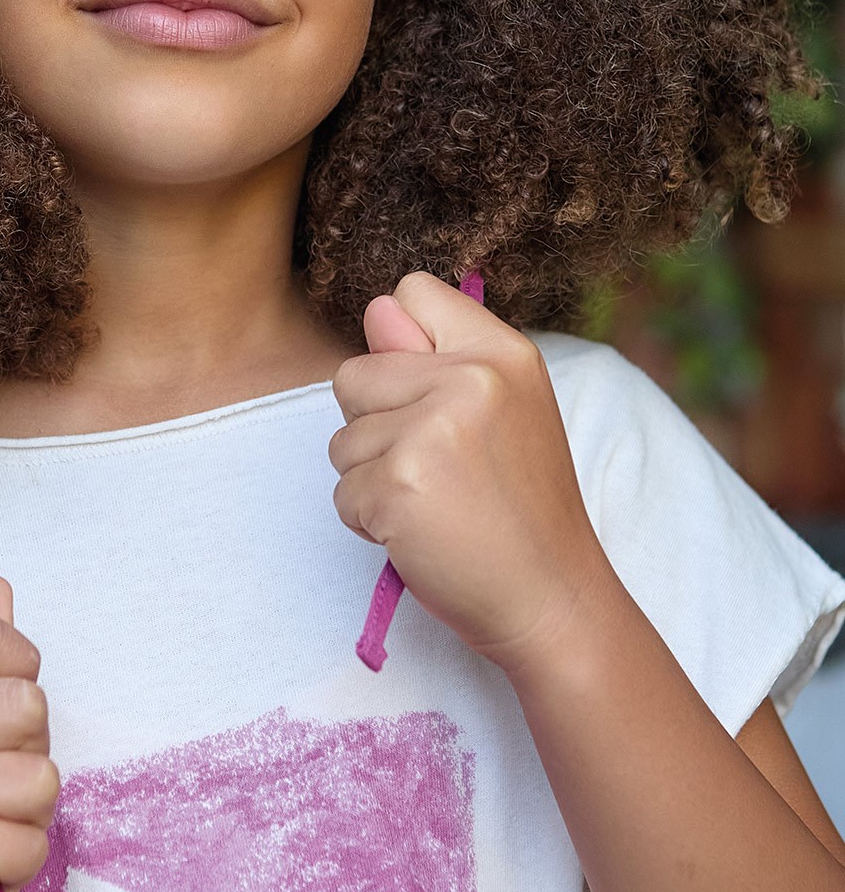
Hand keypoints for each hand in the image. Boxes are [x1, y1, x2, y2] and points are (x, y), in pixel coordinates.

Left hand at [328, 272, 615, 673]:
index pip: (411, 293)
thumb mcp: (504, 414)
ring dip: (370, 480)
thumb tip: (376, 311)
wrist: (551, 598)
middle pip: (353, 374)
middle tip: (435, 470)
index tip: (430, 398)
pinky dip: (368, 523)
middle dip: (374, 427)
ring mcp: (432, 432)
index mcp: (502, 353)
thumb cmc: (521, 510)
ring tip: (433, 505)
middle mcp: (471, 380)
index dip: (399, 347)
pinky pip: (342, 494)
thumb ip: (437, 359)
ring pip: (340, 441)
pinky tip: (420, 534)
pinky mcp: (398, 485)